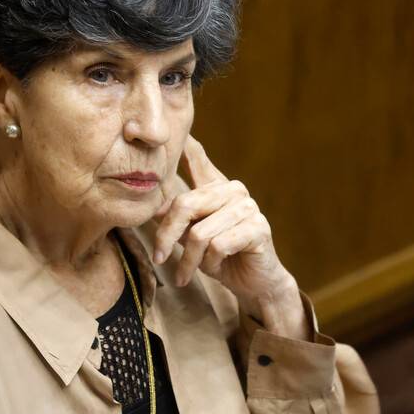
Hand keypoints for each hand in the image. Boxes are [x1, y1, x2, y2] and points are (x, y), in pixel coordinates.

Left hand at [152, 136, 309, 339]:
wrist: (253, 283)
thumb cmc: (221, 257)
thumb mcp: (193, 236)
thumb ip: (178, 218)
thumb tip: (154, 206)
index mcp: (216, 187)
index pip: (198, 160)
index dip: (185, 146)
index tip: (175, 131)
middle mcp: (233, 190)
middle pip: (185, 204)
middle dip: (167, 236)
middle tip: (159, 258)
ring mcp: (248, 207)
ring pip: (200, 233)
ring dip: (190, 260)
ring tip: (189, 272)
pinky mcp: (258, 228)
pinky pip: (218, 245)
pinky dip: (210, 264)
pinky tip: (215, 269)